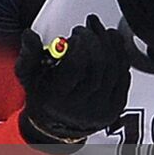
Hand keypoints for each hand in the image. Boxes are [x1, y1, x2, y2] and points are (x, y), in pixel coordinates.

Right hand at [15, 15, 131, 144]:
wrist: (57, 125)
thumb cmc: (43, 96)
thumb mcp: (29, 76)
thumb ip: (29, 54)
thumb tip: (29, 35)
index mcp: (57, 97)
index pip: (75, 66)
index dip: (79, 45)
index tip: (75, 35)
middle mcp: (81, 106)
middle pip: (98, 65)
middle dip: (94, 40)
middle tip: (86, 29)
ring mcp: (101, 108)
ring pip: (114, 69)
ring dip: (110, 43)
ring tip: (101, 30)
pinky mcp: (116, 107)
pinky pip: (124, 77)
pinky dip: (121, 56)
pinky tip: (113, 44)